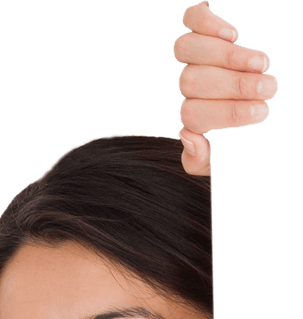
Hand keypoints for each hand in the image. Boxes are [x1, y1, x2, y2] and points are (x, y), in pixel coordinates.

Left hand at [173, 1, 278, 175]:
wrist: (259, 106)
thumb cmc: (246, 136)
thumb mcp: (225, 159)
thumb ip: (203, 161)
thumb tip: (189, 137)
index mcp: (194, 117)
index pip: (193, 115)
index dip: (227, 113)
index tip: (262, 112)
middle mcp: (190, 87)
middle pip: (191, 82)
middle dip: (234, 85)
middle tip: (269, 88)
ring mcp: (194, 57)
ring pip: (187, 51)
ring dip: (226, 56)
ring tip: (262, 63)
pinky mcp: (204, 30)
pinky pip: (192, 20)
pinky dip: (207, 23)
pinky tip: (232, 34)